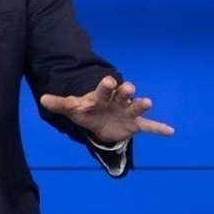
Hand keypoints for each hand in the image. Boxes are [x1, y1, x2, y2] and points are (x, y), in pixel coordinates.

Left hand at [38, 75, 173, 145]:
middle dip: (125, 91)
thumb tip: (42, 99)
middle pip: (123, 94)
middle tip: (128, 88)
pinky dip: (158, 128)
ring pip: (136, 107)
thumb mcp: (73, 108)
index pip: (104, 89)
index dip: (106, 85)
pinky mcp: (134, 124)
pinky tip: (170, 131)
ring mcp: (127, 112)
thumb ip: (60, 103)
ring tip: (148, 102)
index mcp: (102, 95)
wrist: (100, 120)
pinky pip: (148, 126)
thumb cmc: (87, 110)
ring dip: (141, 104)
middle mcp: (117, 100)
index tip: (110, 81)